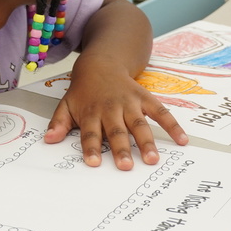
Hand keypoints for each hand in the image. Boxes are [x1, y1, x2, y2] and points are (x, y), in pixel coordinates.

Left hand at [43, 59, 187, 168]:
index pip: (90, 133)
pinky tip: (182, 140)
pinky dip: (172, 126)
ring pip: (139, 124)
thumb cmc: (84, 91)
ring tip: (152, 159)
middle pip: (116, 131)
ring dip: (146, 142)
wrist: (102, 63)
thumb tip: (48, 140)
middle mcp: (111, 108)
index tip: (93, 163)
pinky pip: (161, 112)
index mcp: (91, 112)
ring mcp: (130, 103)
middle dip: (121, 149)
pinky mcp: (145, 99)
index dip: (91, 147)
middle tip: (125, 166)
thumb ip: (58, 123)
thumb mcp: (67, 104)